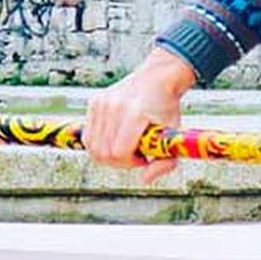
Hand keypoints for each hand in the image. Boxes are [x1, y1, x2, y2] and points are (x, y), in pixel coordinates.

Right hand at [83, 47, 195, 184]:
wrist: (157, 79)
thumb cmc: (166, 108)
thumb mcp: (172, 136)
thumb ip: (164, 162)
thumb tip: (144, 180)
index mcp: (135, 113)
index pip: (119, 153)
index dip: (130, 163)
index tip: (143, 158)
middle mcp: (114, 106)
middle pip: (103, 153)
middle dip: (119, 162)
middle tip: (134, 155)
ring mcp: (102, 103)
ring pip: (92, 147)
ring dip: (108, 154)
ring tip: (125, 146)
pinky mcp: (94, 103)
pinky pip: (89, 136)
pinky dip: (100, 143)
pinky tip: (116, 138)